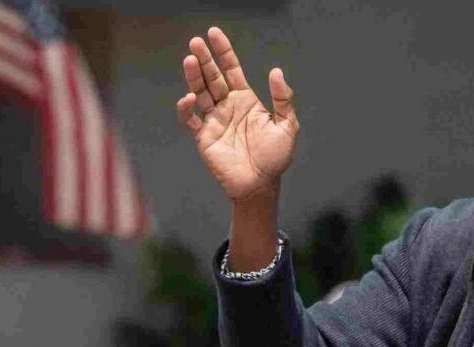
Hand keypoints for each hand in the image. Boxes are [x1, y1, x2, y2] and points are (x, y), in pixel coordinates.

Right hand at [176, 27, 298, 201]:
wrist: (261, 185)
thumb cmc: (275, 158)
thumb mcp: (287, 127)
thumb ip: (283, 100)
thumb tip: (276, 71)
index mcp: (245, 100)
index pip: (231, 70)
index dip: (223, 51)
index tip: (214, 33)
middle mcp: (228, 106)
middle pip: (212, 77)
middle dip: (204, 59)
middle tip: (196, 42)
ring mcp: (214, 120)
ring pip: (200, 92)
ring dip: (194, 77)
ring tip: (190, 59)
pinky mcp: (204, 137)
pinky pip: (191, 119)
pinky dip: (187, 108)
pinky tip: (190, 98)